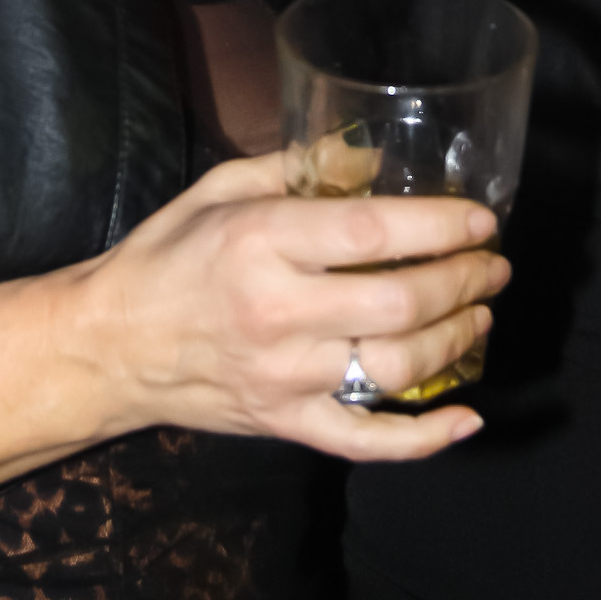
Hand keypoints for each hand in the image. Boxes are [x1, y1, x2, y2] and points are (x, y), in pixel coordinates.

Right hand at [69, 151, 510, 460]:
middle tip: (493, 266)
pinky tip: (468, 417)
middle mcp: (278, 311)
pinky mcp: (285, 422)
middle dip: (464, 283)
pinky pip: (366, 441)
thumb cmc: (167, 256)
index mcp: (262, 242)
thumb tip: (372, 158)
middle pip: (399, 304)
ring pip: (395, 369)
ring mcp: (284, 376)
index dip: (440, 228)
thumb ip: (297, 168)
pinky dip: (425, 438)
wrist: (107, 346)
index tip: (481, 220)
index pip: (372, 234)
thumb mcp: (220, 189)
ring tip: (481, 315)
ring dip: (456, 342)